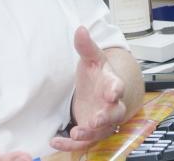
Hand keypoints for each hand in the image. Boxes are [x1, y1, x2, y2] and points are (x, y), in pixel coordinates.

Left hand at [50, 27, 127, 151]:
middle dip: (106, 117)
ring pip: (101, 131)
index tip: (114, 92)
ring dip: (89, 134)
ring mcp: (103, 121)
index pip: (118, 86)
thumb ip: (85, 46)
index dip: (116, 89)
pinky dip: (71, 144)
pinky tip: (56, 141)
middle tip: (96, 120)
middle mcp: (111, 105)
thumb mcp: (91, 59)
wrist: (98, 90)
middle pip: (115, 114)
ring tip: (76, 133)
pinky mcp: (91, 131)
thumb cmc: (97, 75)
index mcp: (112, 84)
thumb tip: (80, 29)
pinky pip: (84, 142)